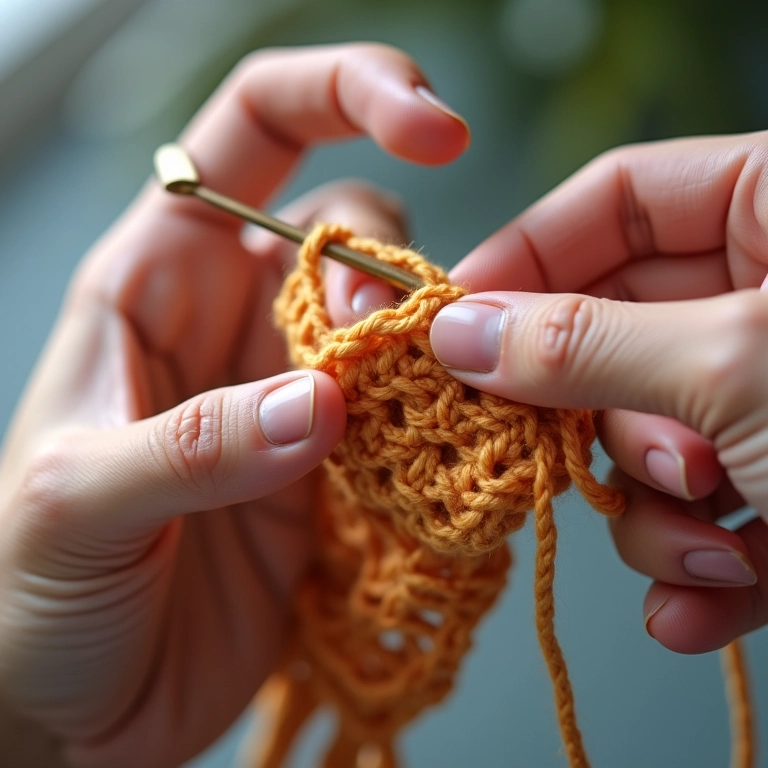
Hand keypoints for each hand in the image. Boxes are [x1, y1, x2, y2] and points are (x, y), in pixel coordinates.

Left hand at [0, 44, 468, 767]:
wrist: (74, 704)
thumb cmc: (25, 591)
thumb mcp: (76, 504)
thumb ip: (194, 446)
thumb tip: (321, 404)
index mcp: (160, 275)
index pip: (256, 130)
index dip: (345, 94)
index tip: (433, 118)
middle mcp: (239, 319)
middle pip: (358, 229)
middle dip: (396, 269)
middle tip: (395, 346)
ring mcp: (296, 394)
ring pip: (401, 327)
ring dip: (436, 356)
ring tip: (436, 413)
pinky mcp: (336, 467)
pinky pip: (416, 417)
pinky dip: (446, 426)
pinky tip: (454, 459)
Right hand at [421, 134, 767, 654]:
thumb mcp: (736, 370)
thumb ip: (580, 345)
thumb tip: (456, 331)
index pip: (606, 204)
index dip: (521, 260)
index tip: (453, 328)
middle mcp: (764, 297)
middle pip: (610, 337)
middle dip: (606, 422)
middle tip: (622, 463)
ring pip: (644, 439)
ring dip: (658, 513)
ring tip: (711, 550)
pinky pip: (700, 512)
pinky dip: (698, 570)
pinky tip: (713, 604)